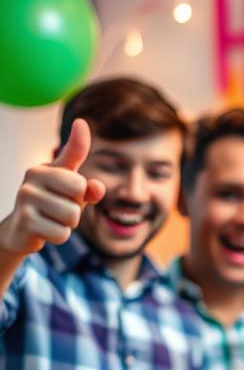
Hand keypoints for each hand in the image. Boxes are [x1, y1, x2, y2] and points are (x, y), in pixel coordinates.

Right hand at [0, 119, 104, 258]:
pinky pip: (61, 234)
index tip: (82, 132)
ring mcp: (25, 199)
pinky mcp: (24, 221)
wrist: (21, 231)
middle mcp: (32, 178)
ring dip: (68, 225)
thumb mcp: (72, 193)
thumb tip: (97, 186)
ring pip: (72, 218)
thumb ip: (87, 186)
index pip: (79, 180)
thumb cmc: (52, 205)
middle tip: (60, 210)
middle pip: (79, 198)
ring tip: (52, 220)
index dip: (82, 191)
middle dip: (76, 210)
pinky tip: (44, 230)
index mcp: (45, 168)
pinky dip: (59, 237)